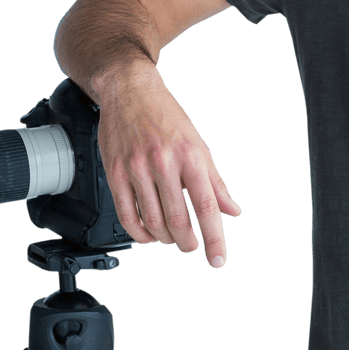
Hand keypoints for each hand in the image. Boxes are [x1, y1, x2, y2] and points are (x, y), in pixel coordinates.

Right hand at [94, 62, 241, 267]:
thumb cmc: (167, 116)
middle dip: (187, 242)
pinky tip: (148, 234)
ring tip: (172, 238)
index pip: (206, 206)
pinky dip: (140, 233)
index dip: (215, 237)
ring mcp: (136, 168)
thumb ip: (216, 182)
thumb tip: (233, 210)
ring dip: (164, 239)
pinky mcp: (115, 172)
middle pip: (177, 220)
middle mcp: (163, 162)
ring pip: (152, 221)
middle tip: (191, 246)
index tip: (218, 259)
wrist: (130, 90)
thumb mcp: (199, 145)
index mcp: (190, 156)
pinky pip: (126, 214)